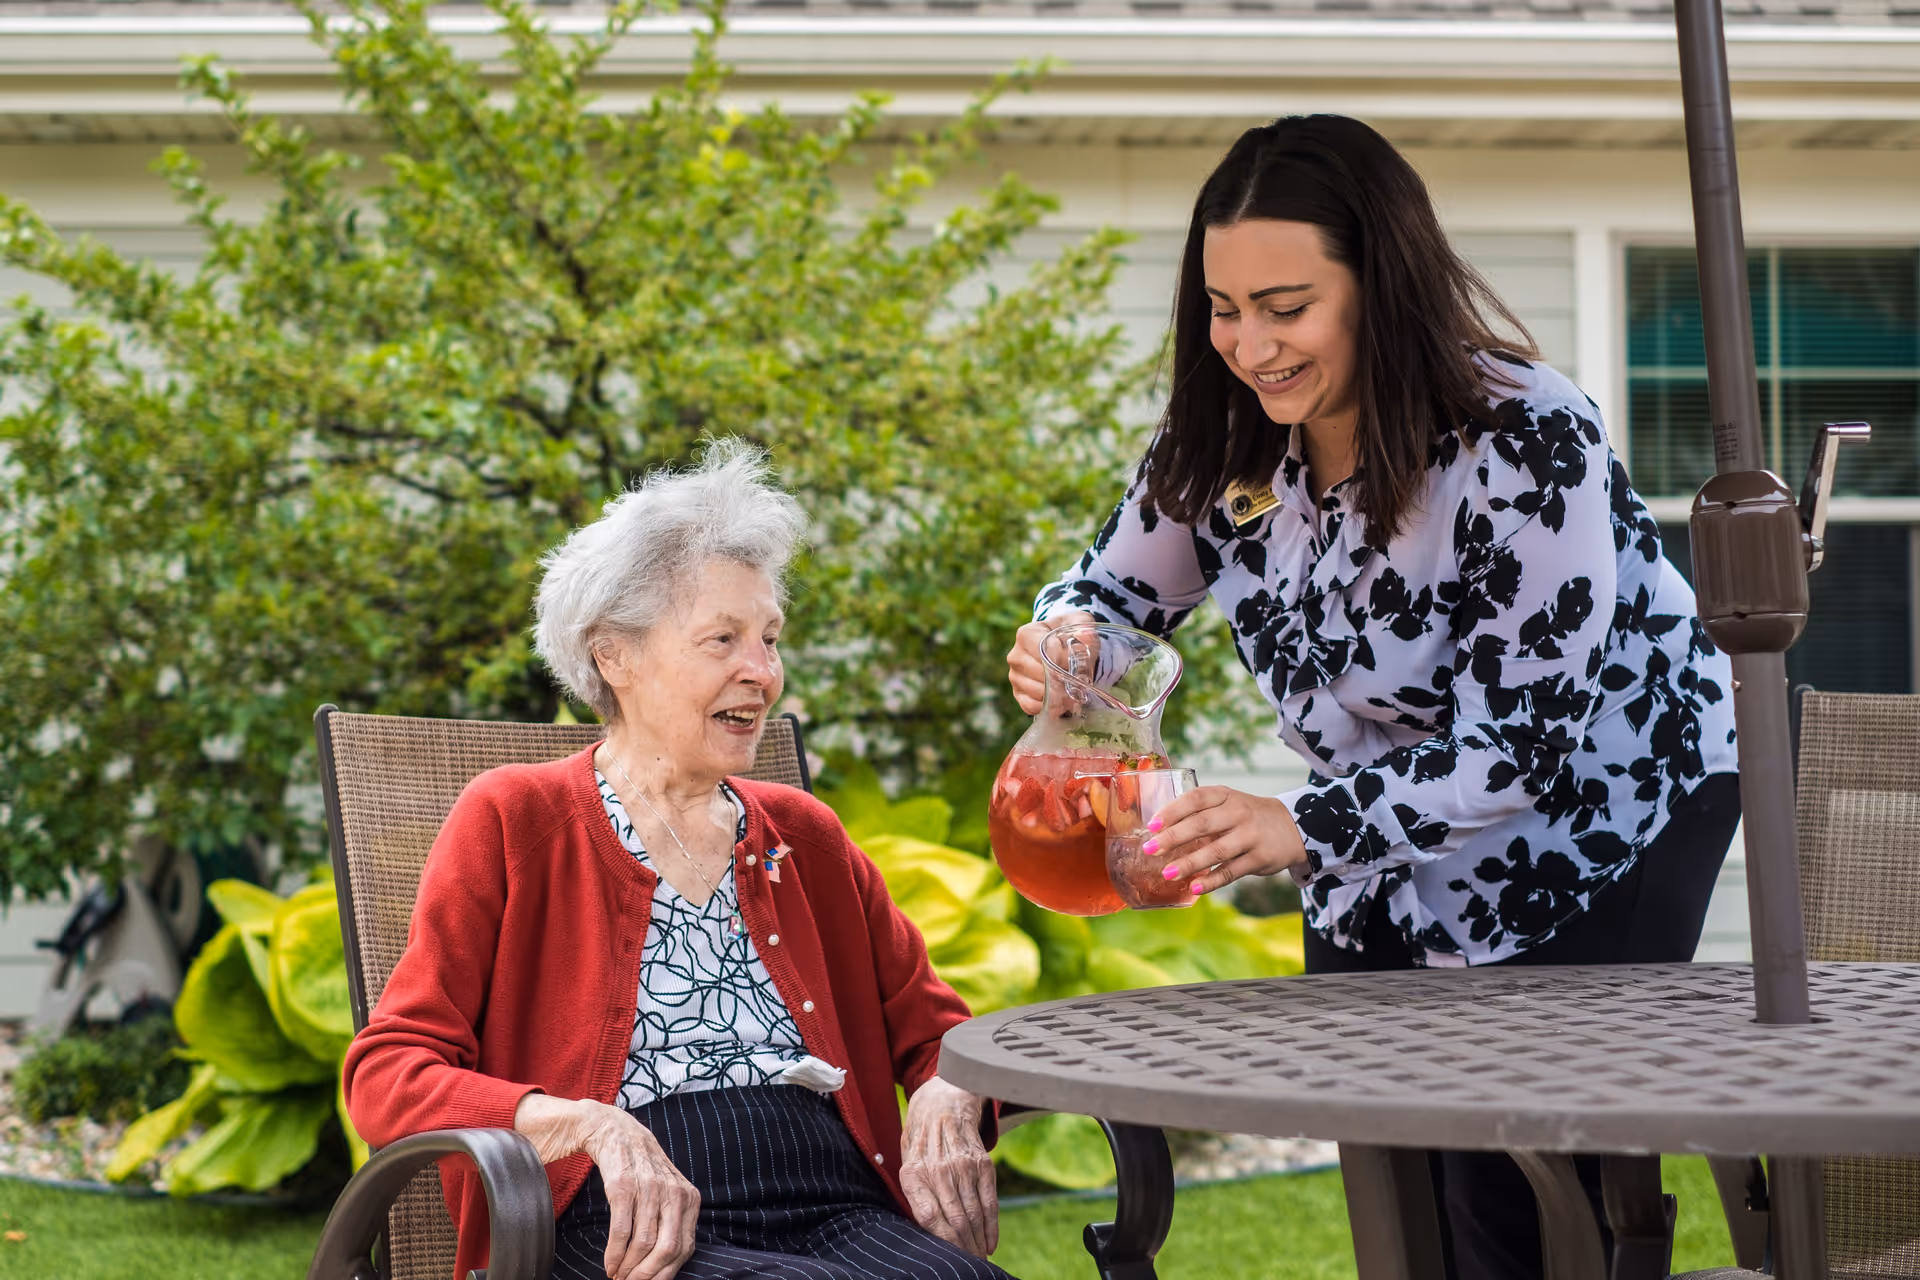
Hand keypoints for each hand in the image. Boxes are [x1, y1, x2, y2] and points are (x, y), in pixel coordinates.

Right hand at [514, 1094, 698, 1279]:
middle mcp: (673, 1193)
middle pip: (667, 1249)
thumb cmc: (643, 1169)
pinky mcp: (623, 1186)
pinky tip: (610, 1264)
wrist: (617, 1132)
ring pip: (643, 1243)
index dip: (666, 1274)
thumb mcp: (668, 1191)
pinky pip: (621, 1231)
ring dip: (628, 1268)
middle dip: (648, 1275)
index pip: (685, 1248)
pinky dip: (615, 1254)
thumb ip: (673, 1221)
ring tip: (618, 1276)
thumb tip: (667, 1265)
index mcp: (689, 1198)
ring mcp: (649, 1188)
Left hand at [899, 1077, 997, 1258]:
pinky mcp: (982, 1162)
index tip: (949, 1260)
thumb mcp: (905, 1162)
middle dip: (963, 1249)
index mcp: (913, 1173)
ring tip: (979, 1259)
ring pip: (973, 1214)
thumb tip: (920, 1232)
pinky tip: (991, 1242)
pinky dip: (992, 1225)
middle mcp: (938, 1169)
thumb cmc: (919, 1140)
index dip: (942, 1243)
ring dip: (978, 1242)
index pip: (929, 1218)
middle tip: (968, 1265)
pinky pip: (990, 1200)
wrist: (943, 1101)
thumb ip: (913, 1194)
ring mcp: (962, 1165)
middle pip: (955, 1220)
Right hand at [1007, 610, 1094, 715]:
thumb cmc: (1068, 632)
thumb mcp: (1079, 623)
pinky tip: (1061, 702)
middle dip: (1061, 681)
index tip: (1078, 665)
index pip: (1042, 653)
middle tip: (1079, 683)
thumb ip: (1084, 629)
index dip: (1062, 662)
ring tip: (1073, 693)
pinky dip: (1047, 707)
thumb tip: (1084, 636)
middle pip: (1039, 675)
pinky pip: (1029, 706)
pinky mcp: (1018, 693)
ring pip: (1035, 692)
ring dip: (1056, 696)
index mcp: (1026, 634)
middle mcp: (1016, 655)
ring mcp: (1014, 676)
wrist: (1060, 642)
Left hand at [1144, 785, 1308, 895]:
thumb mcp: (1227, 803)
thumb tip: (1158, 832)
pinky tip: (1194, 887)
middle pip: (1202, 824)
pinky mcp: (1259, 858)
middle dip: (1173, 837)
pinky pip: (1231, 871)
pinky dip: (1211, 881)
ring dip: (1189, 863)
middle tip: (1150, 850)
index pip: (1195, 798)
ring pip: (1215, 850)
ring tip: (1167, 873)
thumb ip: (1199, 813)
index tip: (1152, 825)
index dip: (1172, 811)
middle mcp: (1238, 813)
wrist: (1292, 827)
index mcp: (1225, 795)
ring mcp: (1250, 836)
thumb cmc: (1246, 816)